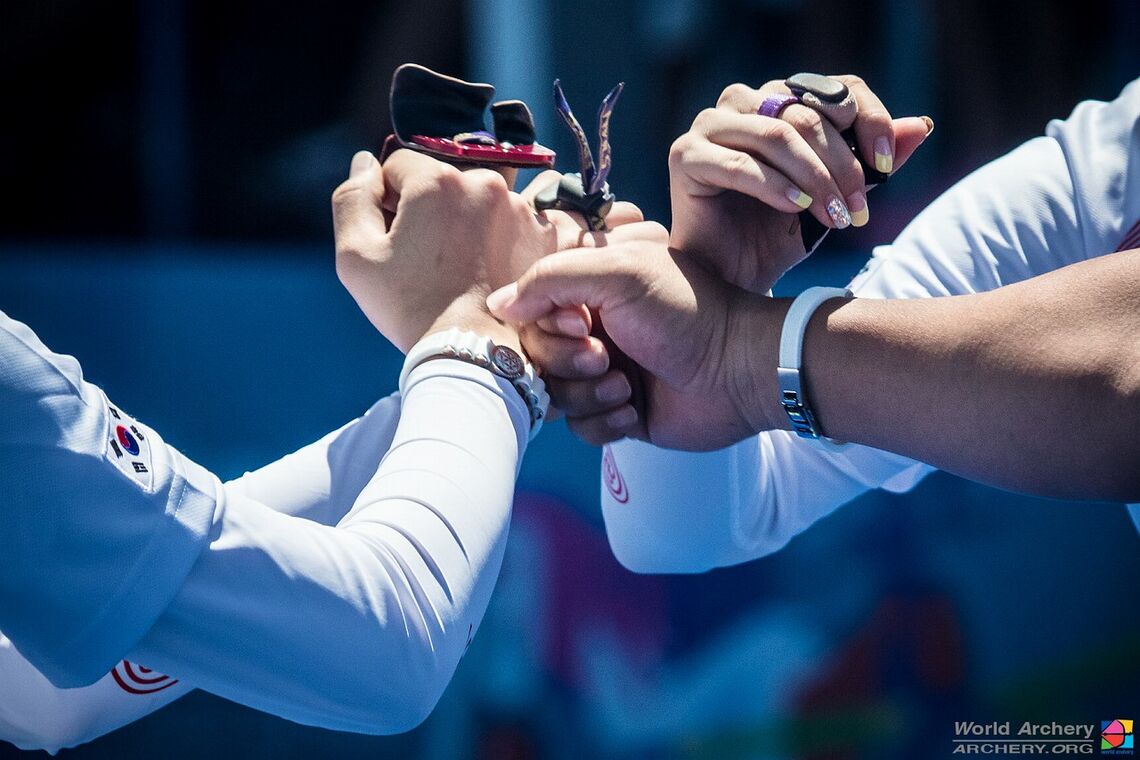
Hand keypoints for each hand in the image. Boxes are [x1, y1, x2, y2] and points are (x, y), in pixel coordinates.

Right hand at [332, 152, 647, 352]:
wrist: (473, 353)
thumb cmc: (410, 309)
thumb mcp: (356, 257)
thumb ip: (352, 198)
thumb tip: (365, 163)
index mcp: (437, 180)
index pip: (400, 166)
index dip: (388, 200)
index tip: (396, 238)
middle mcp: (486, 182)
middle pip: (445, 178)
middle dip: (432, 207)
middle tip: (429, 254)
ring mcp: (523, 207)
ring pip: (482, 197)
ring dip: (470, 219)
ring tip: (464, 263)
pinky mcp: (550, 234)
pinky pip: (529, 215)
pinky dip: (513, 230)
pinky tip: (499, 259)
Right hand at [488, 238, 786, 449]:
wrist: (739, 371)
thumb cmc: (687, 313)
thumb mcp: (619, 274)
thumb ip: (551, 278)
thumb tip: (499, 305)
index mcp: (593, 289)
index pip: (530, 309)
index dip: (545, 324)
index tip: (580, 323)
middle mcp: (596, 328)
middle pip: (536, 355)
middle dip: (566, 361)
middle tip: (605, 356)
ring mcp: (607, 372)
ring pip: (555, 394)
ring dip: (587, 394)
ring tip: (626, 385)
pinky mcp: (620, 413)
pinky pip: (580, 428)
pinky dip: (604, 422)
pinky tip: (635, 410)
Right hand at [669, 75, 931, 291]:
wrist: (730, 279)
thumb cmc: (777, 234)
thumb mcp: (836, 196)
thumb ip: (874, 163)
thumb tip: (922, 126)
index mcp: (779, 99)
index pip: (836, 88)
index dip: (868, 120)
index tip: (885, 166)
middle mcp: (742, 103)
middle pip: (807, 113)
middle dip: (841, 164)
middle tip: (858, 211)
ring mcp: (709, 126)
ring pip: (776, 133)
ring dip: (813, 177)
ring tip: (832, 217)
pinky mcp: (685, 155)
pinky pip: (739, 163)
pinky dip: (774, 186)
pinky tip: (797, 209)